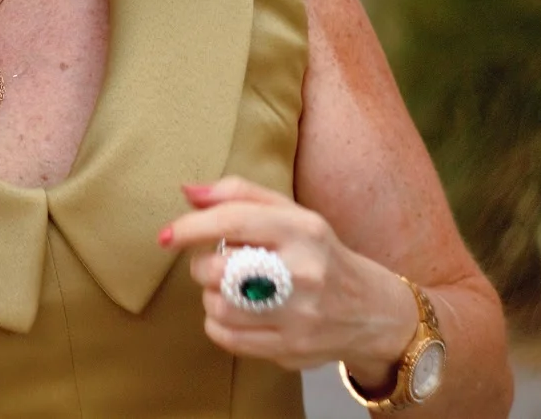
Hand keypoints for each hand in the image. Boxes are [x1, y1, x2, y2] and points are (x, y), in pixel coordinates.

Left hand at [159, 176, 416, 385]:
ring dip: (211, 296)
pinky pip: (226, 337)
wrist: (372, 312)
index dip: (190, 227)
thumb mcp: (291, 214)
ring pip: (218, 306)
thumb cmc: (318, 254)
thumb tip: (187, 191)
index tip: (167, 236)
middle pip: (219, 270)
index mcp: (303, 230)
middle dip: (203, 266)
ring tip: (229, 289)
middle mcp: (304, 272)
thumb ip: (238, 195)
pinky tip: (234, 312)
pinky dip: (217, 323)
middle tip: (215, 264)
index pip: (234, 221)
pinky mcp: (292, 349)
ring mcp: (300, 316)